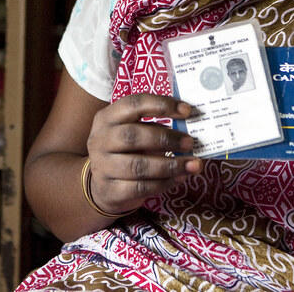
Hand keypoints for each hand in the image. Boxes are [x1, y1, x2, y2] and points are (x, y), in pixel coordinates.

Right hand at [85, 93, 202, 214]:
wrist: (102, 186)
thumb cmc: (125, 152)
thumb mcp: (133, 132)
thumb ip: (154, 127)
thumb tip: (189, 130)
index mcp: (107, 117)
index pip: (134, 104)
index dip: (161, 104)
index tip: (187, 110)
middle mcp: (100, 140)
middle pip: (133, 135)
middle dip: (166, 138)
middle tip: (190, 142)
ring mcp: (102, 166)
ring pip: (138, 166)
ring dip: (170, 165)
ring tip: (192, 164)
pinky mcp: (110, 190)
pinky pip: (140, 188)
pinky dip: (164, 183)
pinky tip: (179, 178)